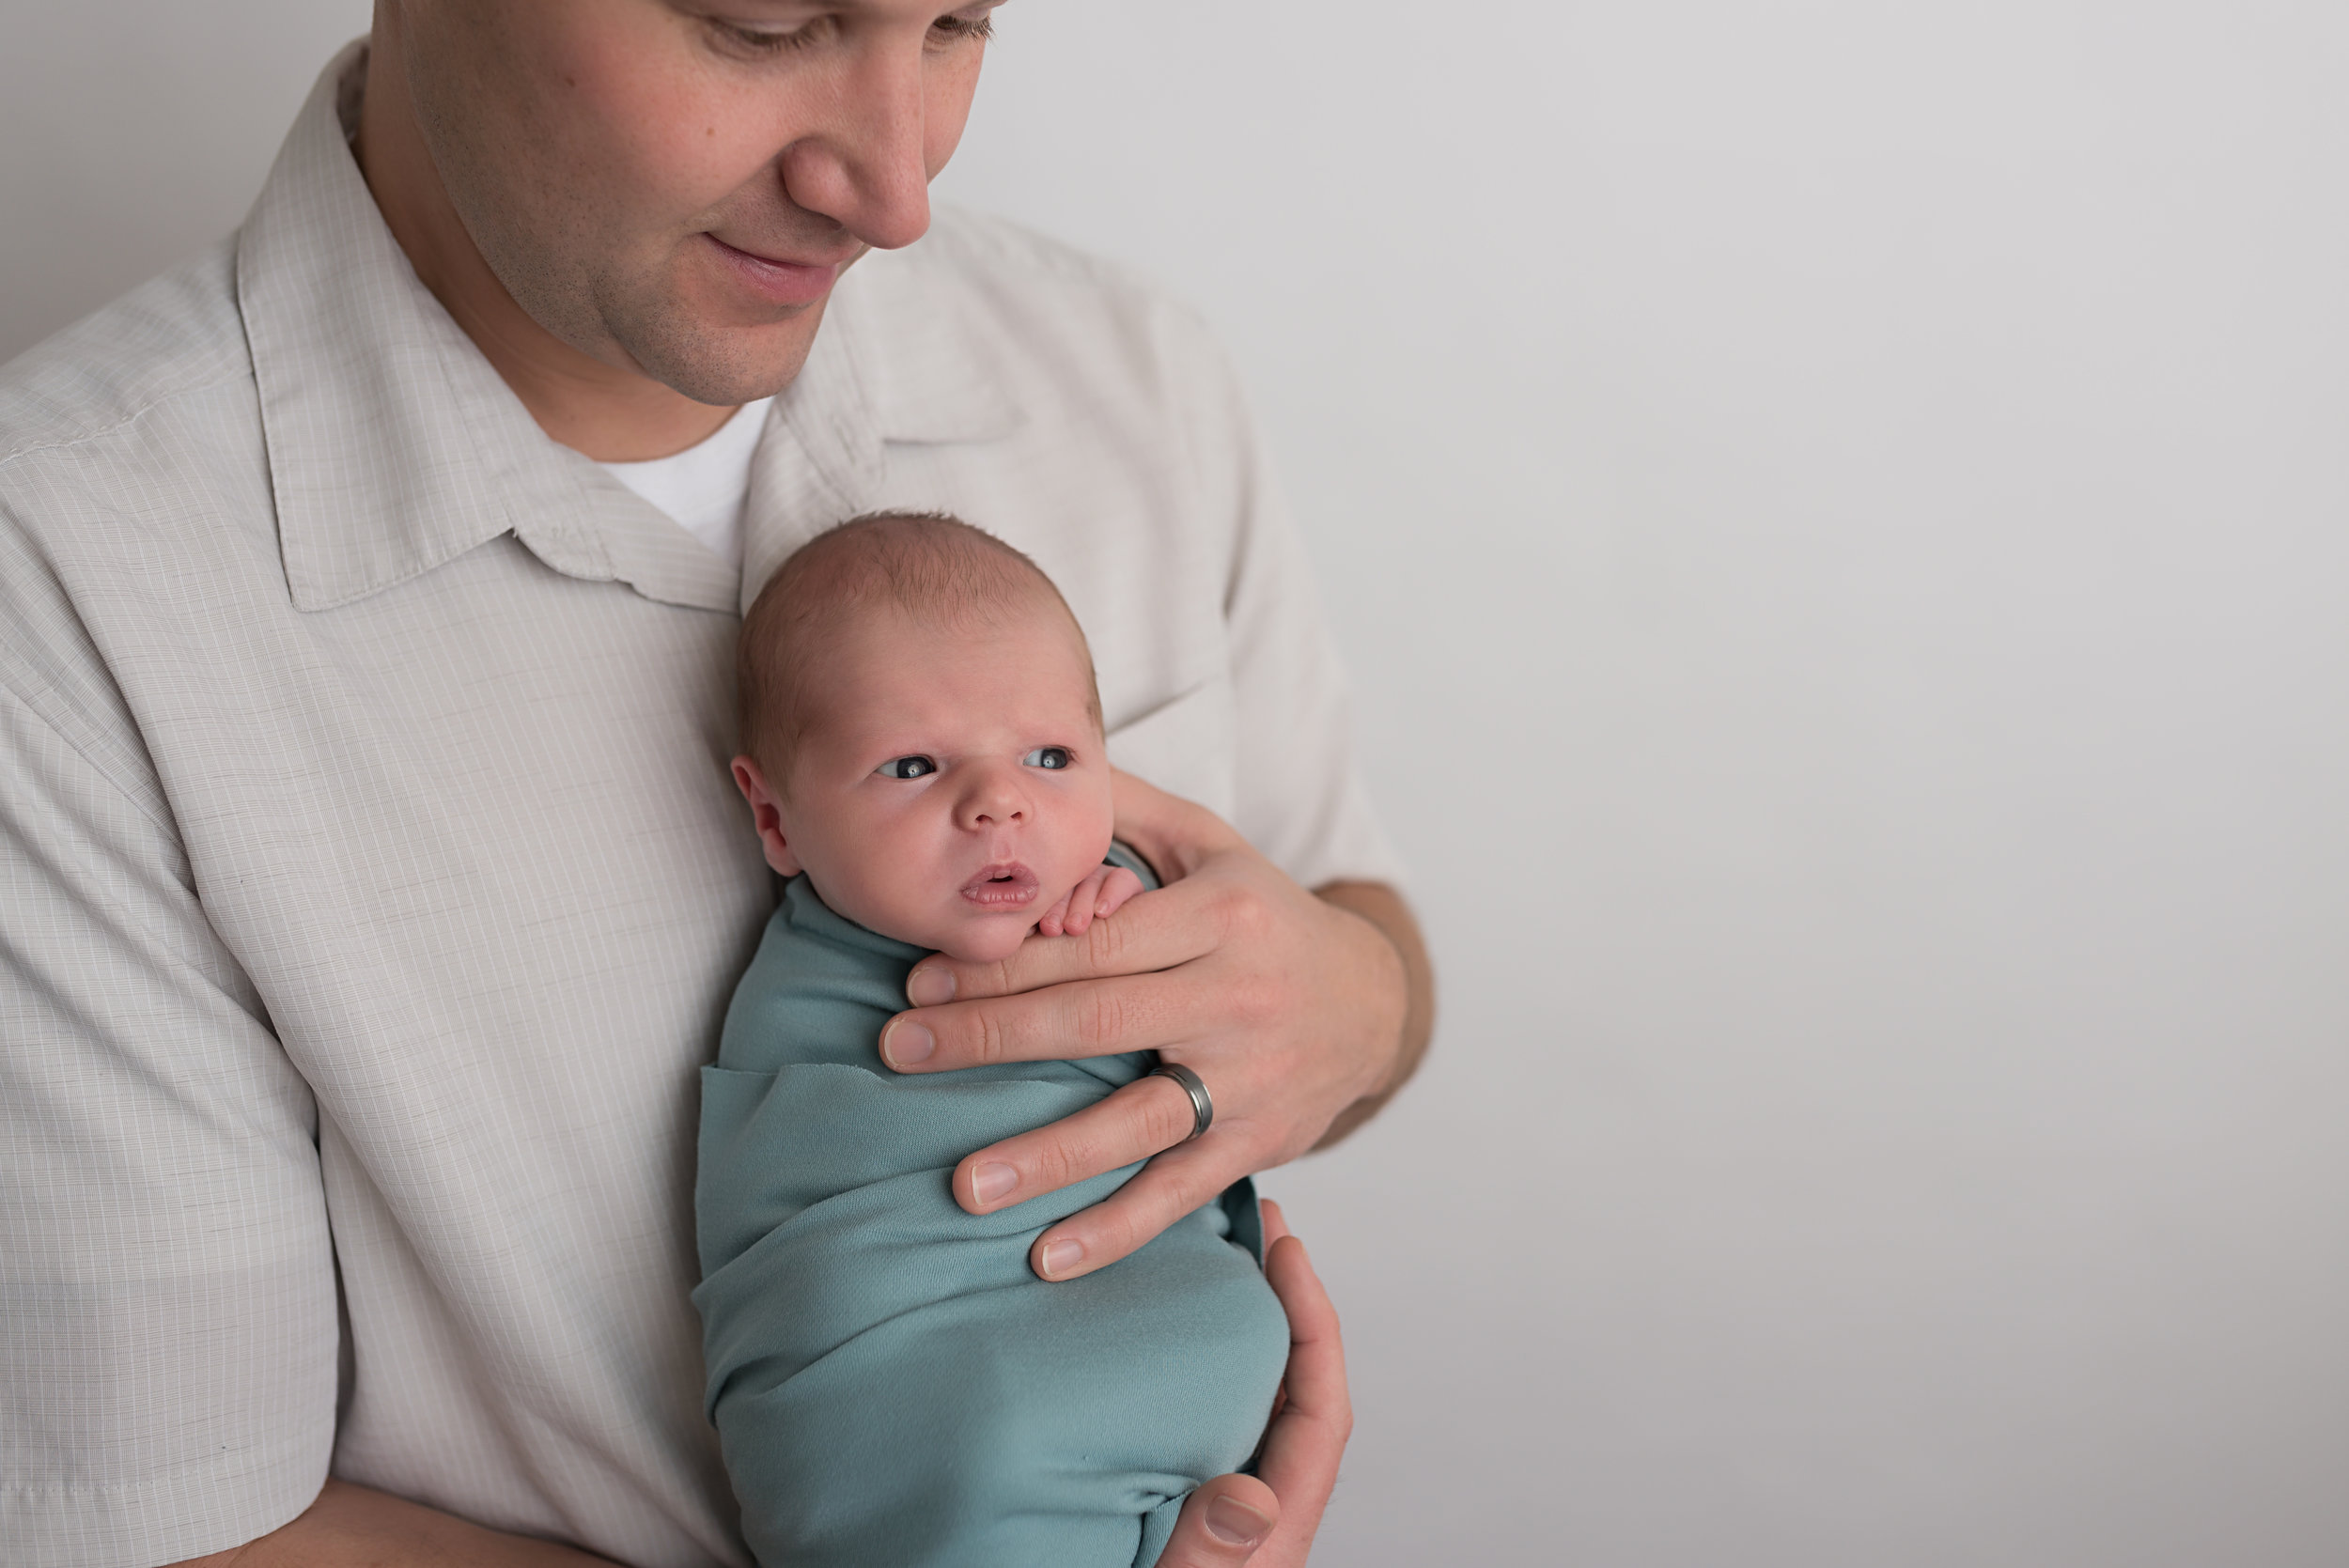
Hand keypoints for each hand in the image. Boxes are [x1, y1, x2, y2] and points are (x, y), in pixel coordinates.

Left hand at [881, 770, 1411, 1279]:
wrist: (1373, 1003)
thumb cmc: (1263, 915)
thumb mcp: (1211, 844)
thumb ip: (1126, 810)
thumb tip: (1035, 770)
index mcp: (1220, 914)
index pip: (1095, 941)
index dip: (1005, 960)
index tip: (919, 977)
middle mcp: (1238, 995)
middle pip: (1099, 1021)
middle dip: (991, 1037)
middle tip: (898, 1051)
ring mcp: (1250, 1078)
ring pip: (1140, 1120)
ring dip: (1048, 1156)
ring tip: (965, 1185)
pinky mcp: (1258, 1143)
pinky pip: (1179, 1190)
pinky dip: (1117, 1229)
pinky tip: (1048, 1257)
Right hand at [1158, 1202, 1350, 1566]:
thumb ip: (1211, 1554)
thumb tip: (1252, 1491)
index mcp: (1272, 1532)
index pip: (1321, 1410)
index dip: (1313, 1321)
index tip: (1287, 1247)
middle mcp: (1259, 1516)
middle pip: (1297, 1392)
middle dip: (1284, 1306)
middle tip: (1254, 1225)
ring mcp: (1224, 1512)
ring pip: (1252, 1406)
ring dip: (1242, 1334)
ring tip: (1209, 1261)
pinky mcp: (1185, 1515)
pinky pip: (1208, 1428)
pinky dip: (1198, 1375)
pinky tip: (1158, 1343)